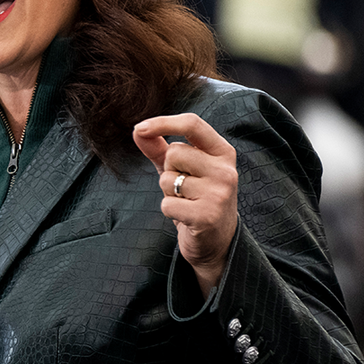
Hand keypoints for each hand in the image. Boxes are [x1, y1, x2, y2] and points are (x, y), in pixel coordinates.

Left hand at [133, 113, 238, 295]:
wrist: (217, 241)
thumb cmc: (196, 198)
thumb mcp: (179, 169)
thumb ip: (159, 148)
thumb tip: (137, 130)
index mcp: (222, 152)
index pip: (193, 124)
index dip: (163, 122)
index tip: (139, 128)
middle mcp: (226, 170)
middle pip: (174, 152)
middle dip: (168, 170)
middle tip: (184, 188)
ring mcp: (219, 193)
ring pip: (168, 179)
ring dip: (168, 193)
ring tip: (187, 202)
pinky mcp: (207, 215)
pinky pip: (167, 203)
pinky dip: (168, 210)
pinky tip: (185, 216)